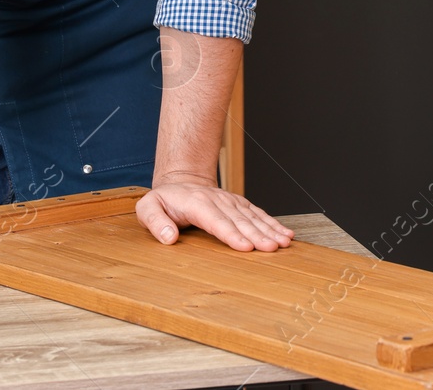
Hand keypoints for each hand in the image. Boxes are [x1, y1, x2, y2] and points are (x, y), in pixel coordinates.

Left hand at [135, 174, 295, 251]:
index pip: (216, 221)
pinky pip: (257, 214)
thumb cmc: (163, 201)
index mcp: (196, 204)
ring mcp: (230, 202)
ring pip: (252, 217)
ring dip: (269, 230)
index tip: (246, 247)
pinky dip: (272, 223)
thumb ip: (155, 221)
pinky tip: (285, 233)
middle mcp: (217, 201)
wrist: (180, 183)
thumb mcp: (147, 208)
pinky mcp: (239, 205)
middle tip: (272, 248)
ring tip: (284, 242)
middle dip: (257, 235)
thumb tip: (168, 237)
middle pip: (239, 220)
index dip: (232, 234)